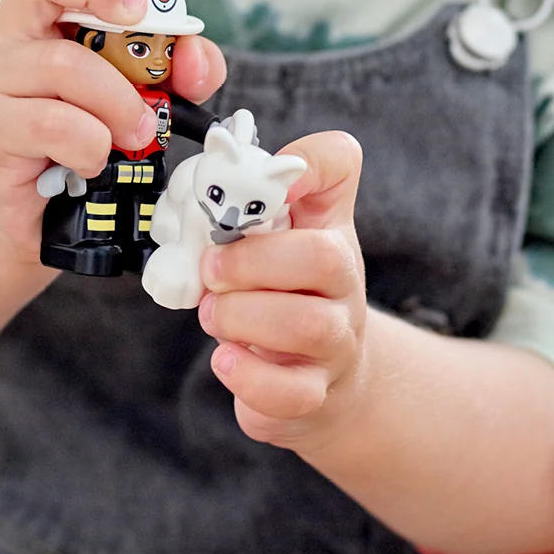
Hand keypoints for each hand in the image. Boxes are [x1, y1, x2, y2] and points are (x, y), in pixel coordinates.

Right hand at [0, 0, 225, 258]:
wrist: (40, 218)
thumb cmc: (92, 140)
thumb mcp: (146, 97)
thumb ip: (181, 70)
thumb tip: (194, 54)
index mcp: (46, 14)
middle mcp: (11, 36)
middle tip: (139, 17)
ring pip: (63, 64)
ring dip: (120, 101)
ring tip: (139, 133)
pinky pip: (55, 124)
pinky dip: (92, 143)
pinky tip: (96, 160)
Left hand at [196, 131, 366, 450]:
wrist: (328, 375)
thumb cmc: (289, 294)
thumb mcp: (275, 240)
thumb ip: (247, 204)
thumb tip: (214, 169)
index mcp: (326, 227)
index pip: (339, 166)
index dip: (311, 159)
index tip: (274, 172)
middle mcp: (343, 280)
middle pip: (325, 258)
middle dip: (252, 262)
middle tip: (210, 270)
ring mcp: (336, 340)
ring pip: (306, 325)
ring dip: (242, 317)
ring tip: (214, 315)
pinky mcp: (315, 393)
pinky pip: (292, 392)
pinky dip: (249, 376)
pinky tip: (227, 360)